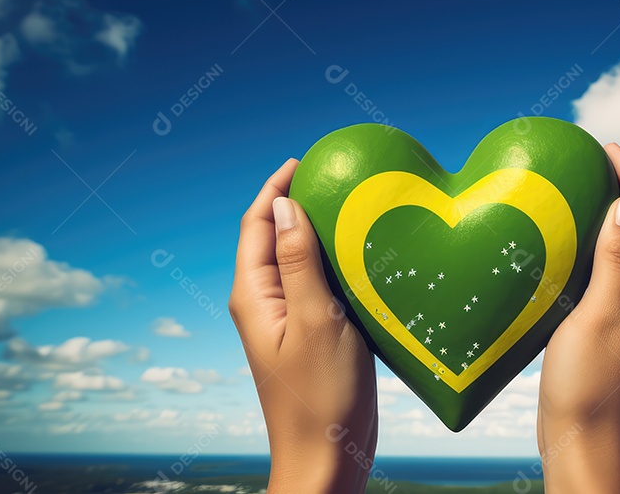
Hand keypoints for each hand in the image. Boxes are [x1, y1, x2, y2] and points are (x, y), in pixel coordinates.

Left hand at [229, 158, 377, 492]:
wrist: (325, 460)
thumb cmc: (320, 396)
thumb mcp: (316, 320)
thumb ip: (300, 262)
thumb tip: (286, 205)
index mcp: (254, 295)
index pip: (257, 224)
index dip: (276, 188)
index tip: (304, 160)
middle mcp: (265, 303)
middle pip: (274, 237)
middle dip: (298, 203)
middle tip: (336, 177)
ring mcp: (287, 320)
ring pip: (298, 261)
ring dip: (319, 232)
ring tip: (354, 207)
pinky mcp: (310, 335)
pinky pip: (317, 286)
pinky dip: (335, 263)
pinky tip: (364, 258)